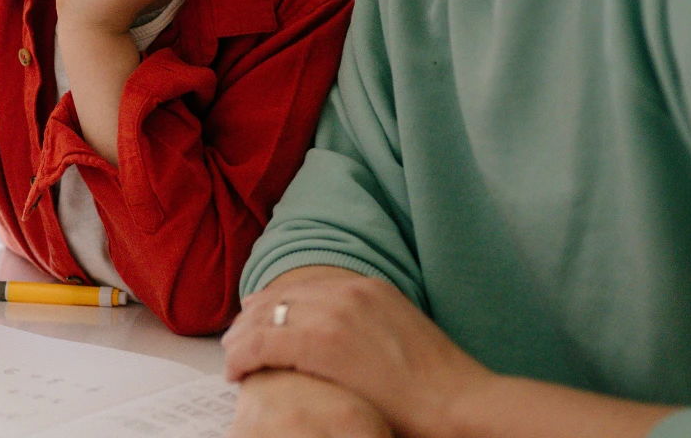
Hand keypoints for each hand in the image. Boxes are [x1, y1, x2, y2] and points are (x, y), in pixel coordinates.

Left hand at [223, 270, 491, 437]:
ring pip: (266, 318)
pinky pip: (265, 344)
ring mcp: (334, 314)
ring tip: (230, 356)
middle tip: (235, 339)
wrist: (460, 402)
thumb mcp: (400, 334)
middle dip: (252, 319)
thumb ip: (367, 327)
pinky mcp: (323, 344)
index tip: (258, 319)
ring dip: (242, 338)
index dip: (274, 304)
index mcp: (369, 287)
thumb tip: (343, 343)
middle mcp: (348, 291)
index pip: (304, 287)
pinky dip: (244, 356)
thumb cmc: (438, 384)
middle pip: (280, 297)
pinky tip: (236, 371)